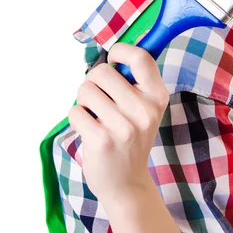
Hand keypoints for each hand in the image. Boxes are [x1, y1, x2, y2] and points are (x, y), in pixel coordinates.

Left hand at [67, 42, 169, 203]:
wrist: (126, 183)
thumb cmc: (130, 137)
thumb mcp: (143, 108)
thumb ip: (133, 80)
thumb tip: (113, 50)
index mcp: (157, 97)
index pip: (141, 57)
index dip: (120, 51)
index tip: (112, 61)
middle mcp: (144, 111)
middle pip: (102, 72)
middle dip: (92, 82)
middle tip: (99, 100)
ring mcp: (124, 127)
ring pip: (85, 90)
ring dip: (83, 101)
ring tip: (95, 116)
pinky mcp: (102, 141)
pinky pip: (75, 111)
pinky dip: (77, 118)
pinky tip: (89, 130)